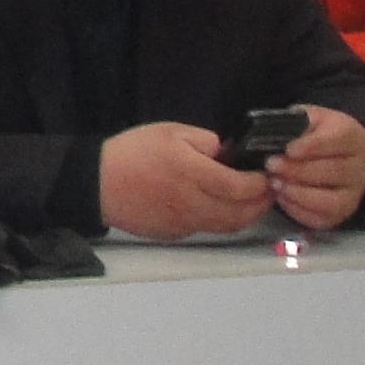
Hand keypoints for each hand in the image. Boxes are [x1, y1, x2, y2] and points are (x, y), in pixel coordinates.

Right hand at [96, 121, 280, 238]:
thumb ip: (204, 140)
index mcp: (192, 173)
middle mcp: (193, 202)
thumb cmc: (132, 152)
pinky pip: (207, 229)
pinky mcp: (175, 233)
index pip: (241, 187)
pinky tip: (217, 207)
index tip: (267, 175)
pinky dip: (221, 220)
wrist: (96, 183)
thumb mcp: (169, 131)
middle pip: (242, 213)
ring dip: (246, 215)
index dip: (261, 183)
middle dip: (261, 203)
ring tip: (250, 202)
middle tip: (268, 191)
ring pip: (228, 226)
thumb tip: (226, 154)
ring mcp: (185, 222)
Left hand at [266, 104, 364, 231]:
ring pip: (331, 200)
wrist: (332, 153)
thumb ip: (297, 123)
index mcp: (354, 138)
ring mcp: (355, 194)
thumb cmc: (316, 133)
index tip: (289, 149)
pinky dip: (298, 210)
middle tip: (272, 165)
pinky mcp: (342, 213)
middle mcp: (362, 168)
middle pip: (334, 172)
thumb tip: (276, 135)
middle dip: (298, 170)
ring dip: (298, 193)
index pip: (338, 141)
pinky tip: (282, 197)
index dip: (312, 146)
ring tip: (275, 183)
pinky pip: (322, 218)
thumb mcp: (309, 118)